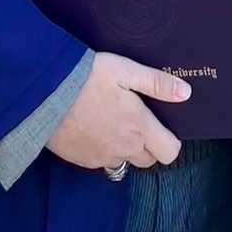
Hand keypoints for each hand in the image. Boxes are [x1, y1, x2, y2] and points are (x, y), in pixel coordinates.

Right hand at [45, 52, 189, 171]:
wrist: (45, 93)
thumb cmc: (87, 76)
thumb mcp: (125, 70)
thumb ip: (157, 83)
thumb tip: (186, 93)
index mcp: (139, 126)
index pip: (170, 152)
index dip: (170, 141)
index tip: (161, 125)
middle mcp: (124, 148)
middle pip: (148, 160)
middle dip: (147, 145)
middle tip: (134, 119)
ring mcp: (102, 157)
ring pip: (124, 161)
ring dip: (124, 148)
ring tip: (111, 121)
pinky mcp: (82, 160)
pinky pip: (101, 162)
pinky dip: (102, 149)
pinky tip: (92, 127)